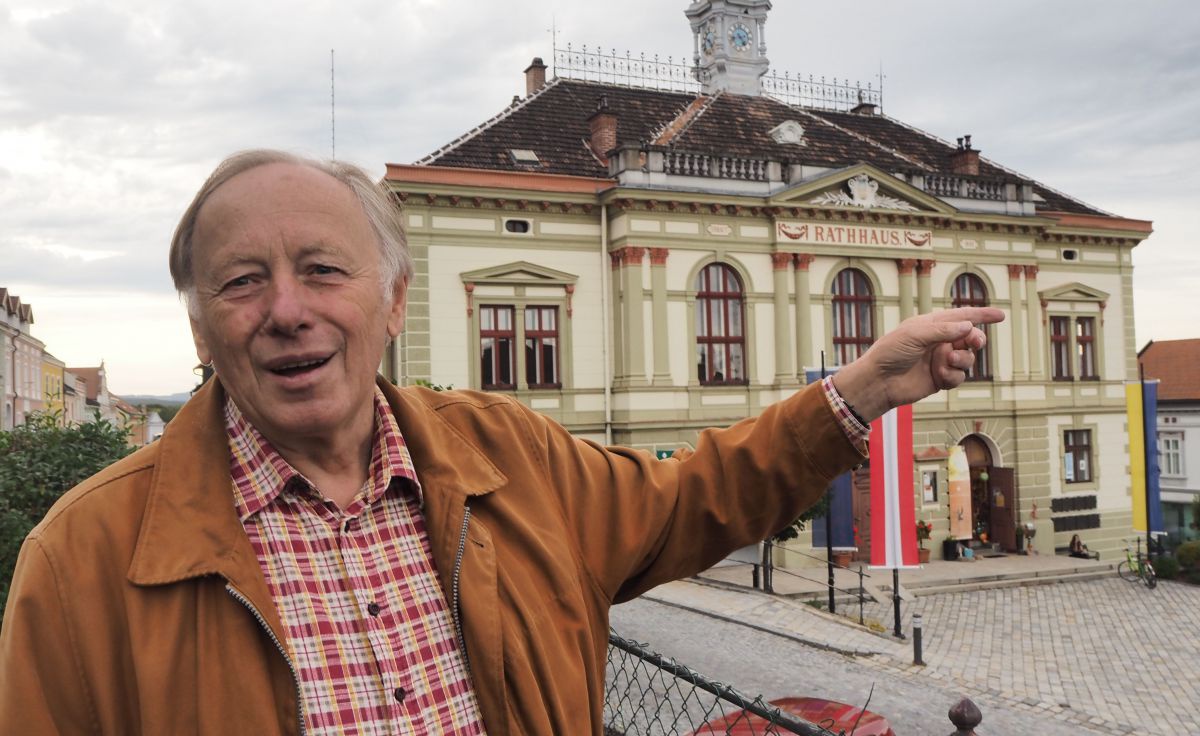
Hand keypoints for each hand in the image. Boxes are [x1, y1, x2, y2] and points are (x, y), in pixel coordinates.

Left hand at [832, 307, 1004, 421]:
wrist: (879, 381)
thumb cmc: (891, 352)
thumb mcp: (915, 334)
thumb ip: (943, 330)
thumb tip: (968, 326)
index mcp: (933, 324)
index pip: (962, 316)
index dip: (982, 315)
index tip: (1001, 315)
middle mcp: (940, 341)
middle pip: (971, 338)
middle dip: (976, 340)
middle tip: (974, 343)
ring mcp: (941, 360)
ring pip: (968, 358)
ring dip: (962, 359)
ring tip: (945, 361)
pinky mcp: (941, 378)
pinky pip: (959, 377)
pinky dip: (952, 376)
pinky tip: (938, 377)